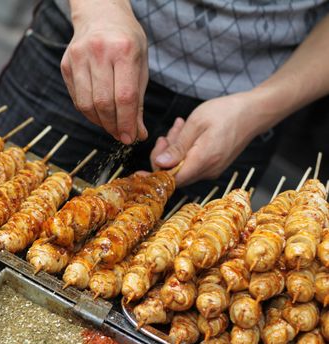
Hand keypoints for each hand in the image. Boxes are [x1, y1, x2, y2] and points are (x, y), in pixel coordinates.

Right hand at [61, 0, 148, 143]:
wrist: (100, 15)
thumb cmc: (126, 41)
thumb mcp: (141, 64)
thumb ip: (138, 100)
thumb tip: (138, 133)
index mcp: (123, 50)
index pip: (124, 97)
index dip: (127, 122)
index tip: (131, 138)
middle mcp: (98, 52)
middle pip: (103, 103)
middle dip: (114, 126)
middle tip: (122, 135)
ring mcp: (78, 57)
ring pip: (86, 104)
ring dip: (100, 122)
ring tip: (111, 126)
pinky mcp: (66, 65)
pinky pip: (77, 98)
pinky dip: (89, 112)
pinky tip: (99, 113)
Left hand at [150, 92, 264, 185]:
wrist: (255, 111)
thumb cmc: (227, 112)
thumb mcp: (196, 123)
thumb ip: (178, 146)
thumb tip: (161, 164)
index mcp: (203, 161)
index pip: (171, 180)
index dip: (154, 177)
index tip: (139, 173)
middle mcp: (208, 170)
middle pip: (174, 174)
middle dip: (164, 155)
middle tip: (165, 135)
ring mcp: (212, 169)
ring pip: (181, 166)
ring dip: (174, 149)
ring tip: (179, 127)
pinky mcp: (213, 164)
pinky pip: (191, 161)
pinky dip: (184, 149)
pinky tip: (186, 132)